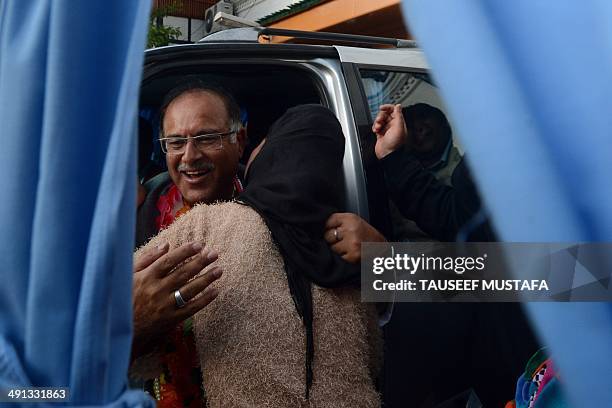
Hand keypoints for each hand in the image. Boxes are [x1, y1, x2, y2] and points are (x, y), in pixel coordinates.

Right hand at [132, 242, 221, 358]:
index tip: (199, 244)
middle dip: (201, 262)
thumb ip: (147, 258)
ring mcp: (164, 305)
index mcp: (146, 277)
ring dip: (206, 279)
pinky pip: (191, 308)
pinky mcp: (170, 320)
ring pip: (190, 290)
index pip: (169, 260)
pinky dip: (204, 300)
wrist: (118, 330)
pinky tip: (215, 291)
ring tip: (219, 270)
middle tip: (215, 254)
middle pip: (183, 273)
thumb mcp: (128, 275)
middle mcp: (157, 290)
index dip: (185, 251)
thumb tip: (166, 245)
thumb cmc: (122, 299)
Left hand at [324, 213, 385, 262]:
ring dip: (337, 249)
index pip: (328, 222)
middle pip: (327, 235)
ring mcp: (352, 243)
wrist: (382, 248)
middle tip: (342, 240)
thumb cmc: (367, 235)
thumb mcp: (354, 221)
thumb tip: (320, 227)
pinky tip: (351, 253)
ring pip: (331, 247)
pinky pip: (338, 257)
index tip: (331, 230)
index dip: (328, 228)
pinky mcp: (352, 256)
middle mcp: (351, 229)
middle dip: (332, 239)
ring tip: (347, 247)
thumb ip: (339, 222)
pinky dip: (343, 257)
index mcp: (350, 219)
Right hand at [372, 104, 408, 158]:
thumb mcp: (398, 127)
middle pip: (385, 114)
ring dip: (377, 122)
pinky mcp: (380, 134)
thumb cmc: (394, 144)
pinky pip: (376, 126)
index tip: (382, 108)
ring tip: (377, 127)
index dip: (388, 107)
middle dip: (380, 116)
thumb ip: (398, 115)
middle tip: (379, 121)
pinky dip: (374, 127)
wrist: (387, 154)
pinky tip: (375, 130)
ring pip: (380, 120)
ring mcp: (386, 129)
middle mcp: (393, 125)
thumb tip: (399, 106)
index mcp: (398, 122)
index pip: (394, 110)